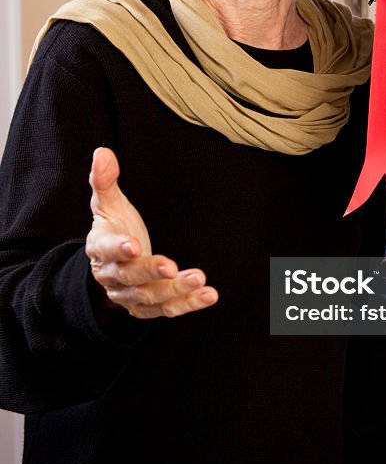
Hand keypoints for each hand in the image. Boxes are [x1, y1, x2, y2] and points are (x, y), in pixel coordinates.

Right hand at [85, 147, 217, 318]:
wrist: (112, 265)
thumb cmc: (114, 228)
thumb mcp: (108, 205)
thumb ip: (105, 181)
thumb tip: (102, 153)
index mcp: (100, 249)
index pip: (105, 249)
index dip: (118, 248)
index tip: (133, 244)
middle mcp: (112, 276)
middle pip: (130, 277)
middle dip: (151, 271)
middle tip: (172, 266)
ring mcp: (129, 295)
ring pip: (151, 297)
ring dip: (176, 291)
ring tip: (200, 281)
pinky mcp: (147, 308)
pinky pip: (167, 310)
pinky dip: (188, 304)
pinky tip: (208, 295)